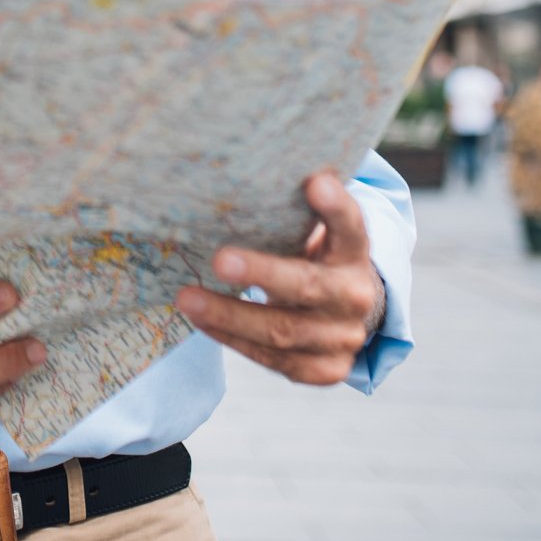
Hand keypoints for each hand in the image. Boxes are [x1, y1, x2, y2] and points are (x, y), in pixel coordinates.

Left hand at [174, 170, 383, 386]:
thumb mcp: (313, 231)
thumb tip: (233, 170)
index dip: (335, 207)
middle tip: (219, 259)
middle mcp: (354, 296)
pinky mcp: (325, 370)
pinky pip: (273, 359)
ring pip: (282, 331)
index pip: (351, 226)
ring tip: (186, 298)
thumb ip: (292, 210)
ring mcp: (342, 338)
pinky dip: (233, 339)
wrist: (347, 314)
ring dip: (228, 315)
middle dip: (262, 273)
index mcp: (355, 253)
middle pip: (308, 285)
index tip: (315, 182)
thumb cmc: (314, 258)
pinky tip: (202, 321)